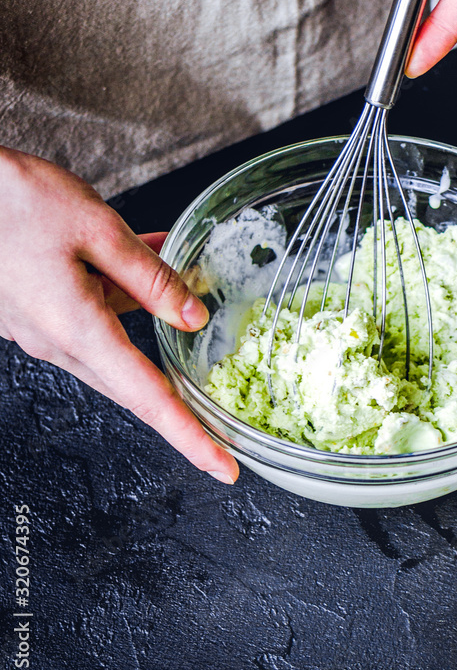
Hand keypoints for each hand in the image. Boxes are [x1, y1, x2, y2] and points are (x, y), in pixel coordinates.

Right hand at [0, 147, 238, 483]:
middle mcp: (56, 341)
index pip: (147, 398)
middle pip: (131, 382)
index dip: (190, 436)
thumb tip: (193, 318)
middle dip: (177, 399)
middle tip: (218, 421)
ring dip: (148, 315)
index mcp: (76, 329)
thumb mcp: (98, 229)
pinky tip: (142, 255)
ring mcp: (40, 328)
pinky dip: (121, 293)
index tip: (223, 468)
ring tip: (183, 273)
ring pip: (113, 341)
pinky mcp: (33, 310)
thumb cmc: (16, 201)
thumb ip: (151, 279)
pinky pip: (90, 314)